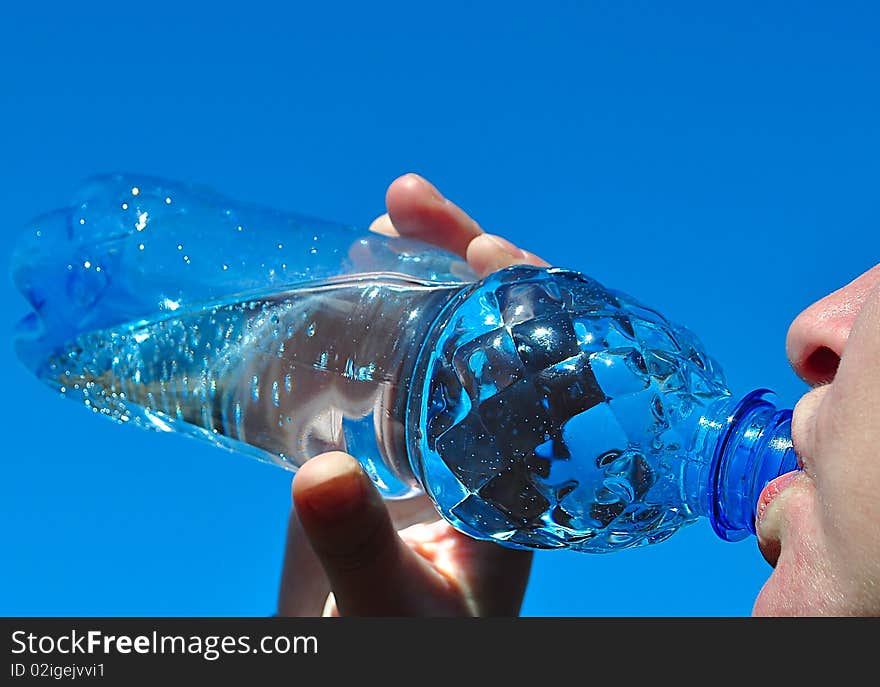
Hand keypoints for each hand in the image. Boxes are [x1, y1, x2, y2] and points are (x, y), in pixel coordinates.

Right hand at [277, 173, 547, 615]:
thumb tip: (318, 473)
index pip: (543, 368)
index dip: (524, 300)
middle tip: (404, 202)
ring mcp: (429, 438)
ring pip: (433, 339)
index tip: (485, 250)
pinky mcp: (376, 445)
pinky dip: (361, 323)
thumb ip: (360, 547)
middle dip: (456, 261)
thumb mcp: (390, 607)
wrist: (365, 660)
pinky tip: (339, 289)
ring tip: (375, 225)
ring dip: (410, 278)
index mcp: (517, 477)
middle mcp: (481, 445)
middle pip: (486, 333)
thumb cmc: (408, 650)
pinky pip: (378, 367)